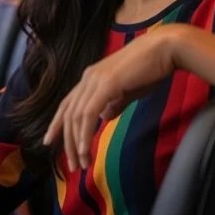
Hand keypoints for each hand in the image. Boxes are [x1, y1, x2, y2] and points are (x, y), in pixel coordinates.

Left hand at [43, 24, 180, 171]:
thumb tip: (104, 117)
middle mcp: (87, 78)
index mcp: (90, 79)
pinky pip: (89, 113)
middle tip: (72, 164)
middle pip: (68, 113)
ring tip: (81, 163)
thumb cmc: (150, 70)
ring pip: (77, 116)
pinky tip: (84, 149)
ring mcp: (95, 80)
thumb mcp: (128, 91)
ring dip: (76, 142)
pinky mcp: (107, 84)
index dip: (57, 124)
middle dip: (67, 141)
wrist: (164, 50)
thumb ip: (114, 103)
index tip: (50, 142)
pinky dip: (84, 133)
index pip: (67, 104)